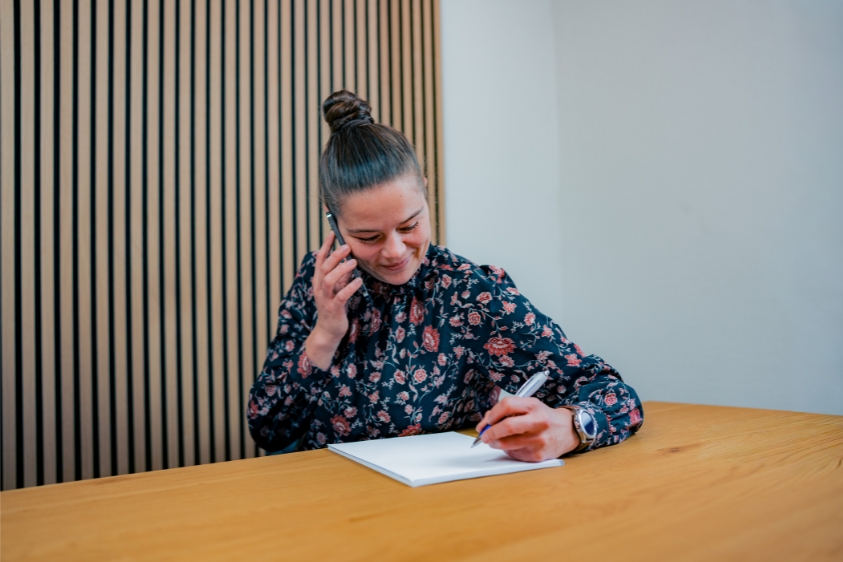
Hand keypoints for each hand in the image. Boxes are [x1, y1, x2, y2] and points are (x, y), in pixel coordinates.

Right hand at [306, 233, 362, 368]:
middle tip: (347, 246)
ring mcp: (325, 298)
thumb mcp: (337, 288)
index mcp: (319, 281)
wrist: (329, 330)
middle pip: (324, 267)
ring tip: (354, 263)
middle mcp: (319, 288)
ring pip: (329, 280)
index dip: (326, 246)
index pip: (320, 260)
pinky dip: (349, 287)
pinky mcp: (333, 309)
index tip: (332, 233)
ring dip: (341, 270)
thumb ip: (340, 276)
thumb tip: (349, 260)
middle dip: (335, 256)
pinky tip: (358, 281)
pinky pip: (340, 296)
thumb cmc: (334, 307)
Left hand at [475, 397, 580, 461]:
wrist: (567, 431)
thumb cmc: (543, 417)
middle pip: (507, 426)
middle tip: (484, 436)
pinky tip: (513, 446)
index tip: (488, 420)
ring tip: (494, 441)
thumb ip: (508, 411)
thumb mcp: (529, 406)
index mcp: (533, 406)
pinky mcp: (538, 455)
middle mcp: (538, 422)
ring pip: (507, 444)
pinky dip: (508, 451)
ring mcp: (539, 440)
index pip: (507, 405)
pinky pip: (515, 454)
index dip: (493, 414)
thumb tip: (485, 423)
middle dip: (490, 432)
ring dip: (495, 443)